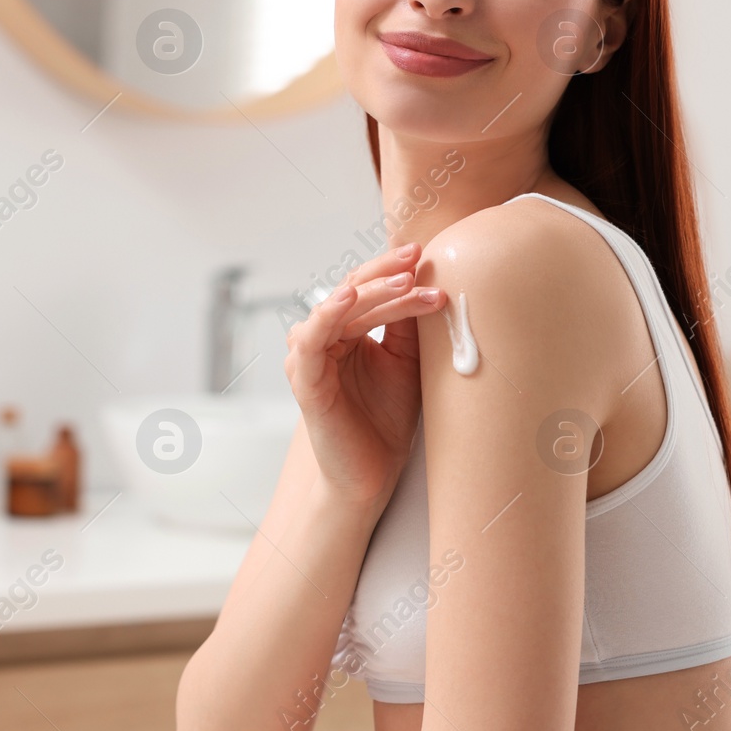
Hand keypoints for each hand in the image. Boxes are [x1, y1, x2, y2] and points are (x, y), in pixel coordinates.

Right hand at [285, 242, 446, 507]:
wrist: (373, 476)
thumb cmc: (386, 419)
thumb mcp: (406, 361)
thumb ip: (406, 325)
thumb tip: (424, 277)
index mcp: (345, 332)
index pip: (366, 289)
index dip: (392, 270)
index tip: (424, 255)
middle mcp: (324, 340)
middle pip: (351, 291)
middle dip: (385, 273)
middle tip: (416, 258)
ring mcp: (311, 359)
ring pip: (336, 310)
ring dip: (370, 292)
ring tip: (403, 281)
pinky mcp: (306, 382)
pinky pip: (310, 341)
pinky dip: (326, 315)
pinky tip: (347, 299)